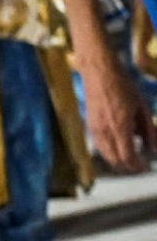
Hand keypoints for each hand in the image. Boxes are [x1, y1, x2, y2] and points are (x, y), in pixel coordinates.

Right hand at [82, 50, 153, 173]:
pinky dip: (110, 152)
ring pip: (106, 155)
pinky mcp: (90, 125)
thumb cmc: (123, 86)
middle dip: (129, 166)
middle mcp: (105, 131)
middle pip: (115, 160)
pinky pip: (100, 146)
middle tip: (141, 165)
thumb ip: (149, 130)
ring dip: (119, 160)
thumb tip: (154, 149)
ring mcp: (94, 129)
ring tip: (131, 157)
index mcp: (120, 126)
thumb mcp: (143, 107)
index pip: (127, 157)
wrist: (99, 72)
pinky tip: (119, 146)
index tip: (147, 167)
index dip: (138, 166)